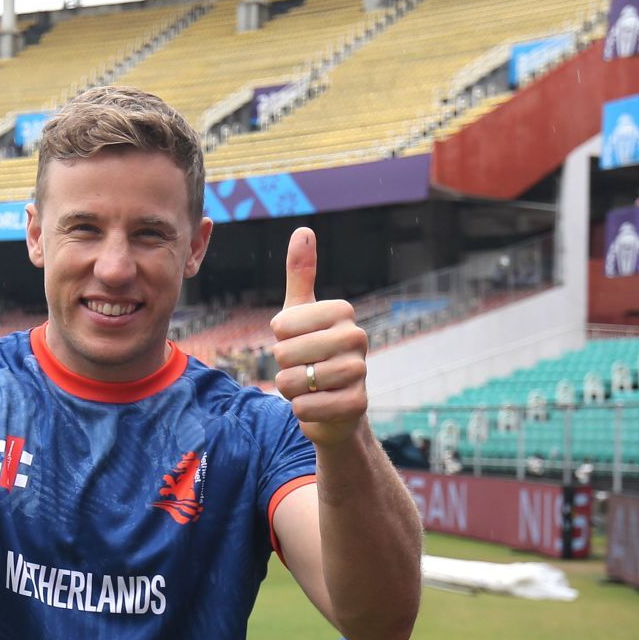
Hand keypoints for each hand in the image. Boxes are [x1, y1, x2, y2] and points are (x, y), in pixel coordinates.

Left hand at [270, 226, 368, 449]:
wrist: (335, 406)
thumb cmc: (313, 353)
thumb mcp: (301, 313)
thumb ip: (301, 274)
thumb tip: (304, 230)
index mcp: (342, 311)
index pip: (281, 325)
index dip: (279, 339)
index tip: (297, 341)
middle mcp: (356, 337)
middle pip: (285, 353)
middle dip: (283, 366)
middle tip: (302, 368)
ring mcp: (360, 371)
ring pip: (294, 381)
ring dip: (291, 389)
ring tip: (308, 386)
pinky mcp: (357, 404)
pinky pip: (307, 406)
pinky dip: (301, 409)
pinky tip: (315, 405)